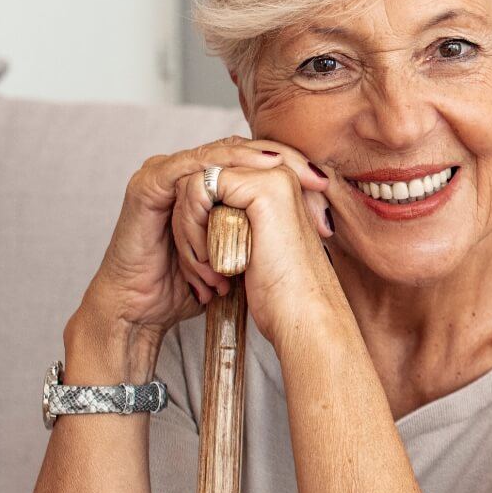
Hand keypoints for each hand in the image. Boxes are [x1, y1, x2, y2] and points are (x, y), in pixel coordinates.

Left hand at [171, 136, 347, 352]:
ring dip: (186, 232)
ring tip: (207, 272)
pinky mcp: (262, 188)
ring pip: (194, 185)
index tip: (207, 267)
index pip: (214, 184)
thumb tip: (194, 210)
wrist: (305, 319)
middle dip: (187, 227)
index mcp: (278, 185)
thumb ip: (231, 221)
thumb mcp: (250, 248)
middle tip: (202, 273)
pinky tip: (210, 261)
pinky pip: (198, 191)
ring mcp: (273, 176)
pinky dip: (191, 228)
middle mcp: (278, 173)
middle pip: (201, 182)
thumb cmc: (282, 295)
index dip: (196, 223)